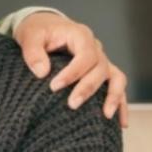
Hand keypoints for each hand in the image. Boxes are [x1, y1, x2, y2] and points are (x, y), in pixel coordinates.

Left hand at [14, 11, 128, 127]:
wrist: (44, 27)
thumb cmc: (38, 31)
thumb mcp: (30, 35)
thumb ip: (33, 52)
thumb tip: (42, 73)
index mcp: (80, 36)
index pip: (85, 55)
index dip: (73, 72)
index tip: (54, 87)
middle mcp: (95, 48)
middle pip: (101, 68)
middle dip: (88, 88)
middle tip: (72, 105)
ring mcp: (101, 61)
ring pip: (117, 78)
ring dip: (114, 97)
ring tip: (106, 116)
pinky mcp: (101, 73)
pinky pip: (117, 88)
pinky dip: (121, 104)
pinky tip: (121, 124)